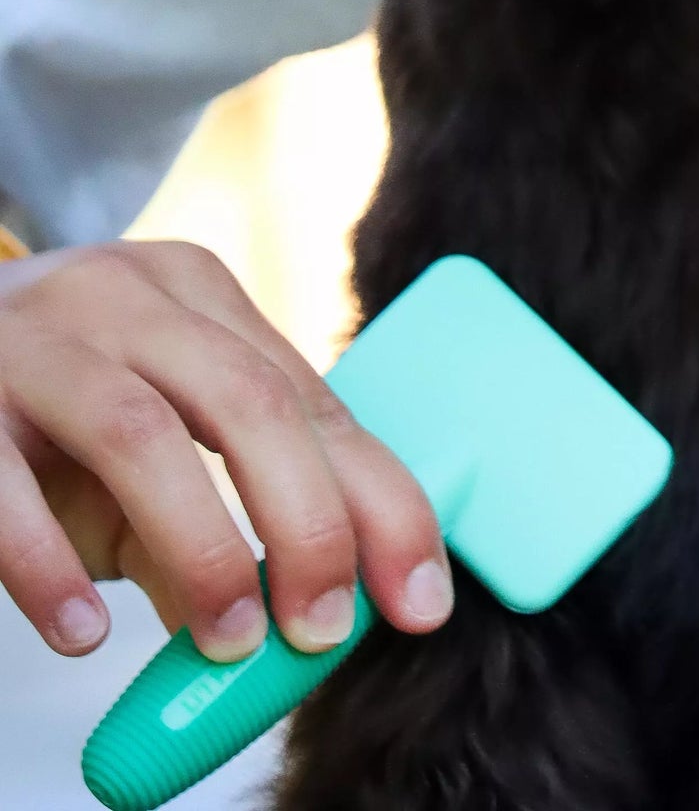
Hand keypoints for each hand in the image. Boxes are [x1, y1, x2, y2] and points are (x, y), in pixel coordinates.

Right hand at [0, 240, 452, 661]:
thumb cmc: (47, 415)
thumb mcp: (145, 444)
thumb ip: (218, 513)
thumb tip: (297, 622)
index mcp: (199, 294)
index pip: (315, 400)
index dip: (379, 499)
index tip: (420, 597)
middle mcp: (126, 297)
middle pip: (250, 402)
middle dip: (308, 521)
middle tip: (324, 628)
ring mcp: (34, 339)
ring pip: (141, 434)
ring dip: (202, 547)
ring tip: (229, 642)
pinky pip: (4, 488)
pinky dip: (50, 566)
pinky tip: (86, 631)